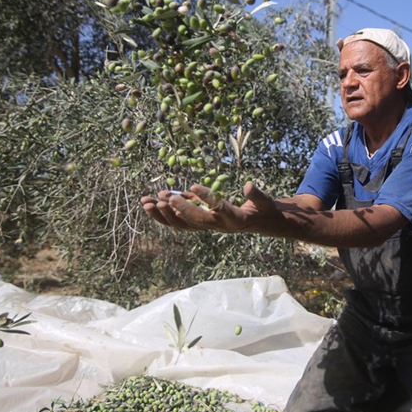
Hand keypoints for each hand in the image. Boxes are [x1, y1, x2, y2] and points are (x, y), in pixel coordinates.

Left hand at [141, 182, 279, 233]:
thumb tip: (248, 185)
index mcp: (234, 220)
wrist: (259, 223)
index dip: (207, 199)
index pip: (219, 210)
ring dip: (163, 215)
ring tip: (146, 202)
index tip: (193, 186)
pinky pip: (179, 221)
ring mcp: (207, 225)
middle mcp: (217, 226)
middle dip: (179, 210)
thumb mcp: (265, 202)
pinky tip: (152, 201)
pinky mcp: (200, 221)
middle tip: (164, 198)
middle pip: (195, 222)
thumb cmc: (263, 210)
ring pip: (182, 224)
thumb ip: (256, 195)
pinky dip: (165, 213)